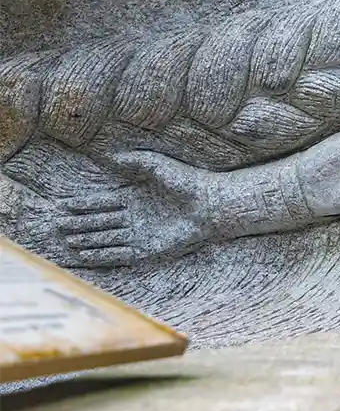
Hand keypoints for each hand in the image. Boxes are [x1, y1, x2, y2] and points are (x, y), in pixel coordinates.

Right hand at [18, 151, 214, 268]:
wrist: (210, 204)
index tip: (64, 206)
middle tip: (58, 226)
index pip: (102, 203)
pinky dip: (102, 255)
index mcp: (135, 198)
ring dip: (87, 241)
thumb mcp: (157, 165)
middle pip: (100, 222)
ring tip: (68, 242)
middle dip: (79, 225)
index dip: (83, 205)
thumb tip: (108, 155)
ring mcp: (140, 235)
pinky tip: (86, 255)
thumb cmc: (187, 181)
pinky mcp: (148, 250)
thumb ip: (132, 161)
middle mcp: (135, 218)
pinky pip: (120, 254)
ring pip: (106, 239)